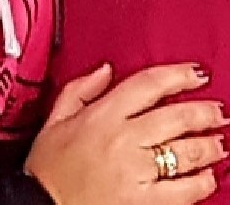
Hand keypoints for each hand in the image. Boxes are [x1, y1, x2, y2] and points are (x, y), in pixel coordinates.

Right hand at [25, 63, 226, 204]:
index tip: (196, 74)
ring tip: (219, 141)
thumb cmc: (48, 168)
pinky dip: (199, 184)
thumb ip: (81, 89)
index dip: (178, 75)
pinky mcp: (142, 203)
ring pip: (183, 153)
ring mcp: (135, 172)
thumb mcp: (55, 118)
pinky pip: (181, 192)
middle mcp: (123, 140)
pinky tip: (207, 177)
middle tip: (217, 110)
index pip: (149, 85)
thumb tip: (105, 70)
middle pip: (174, 118)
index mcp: (103, 115)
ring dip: (208, 146)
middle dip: (203, 112)